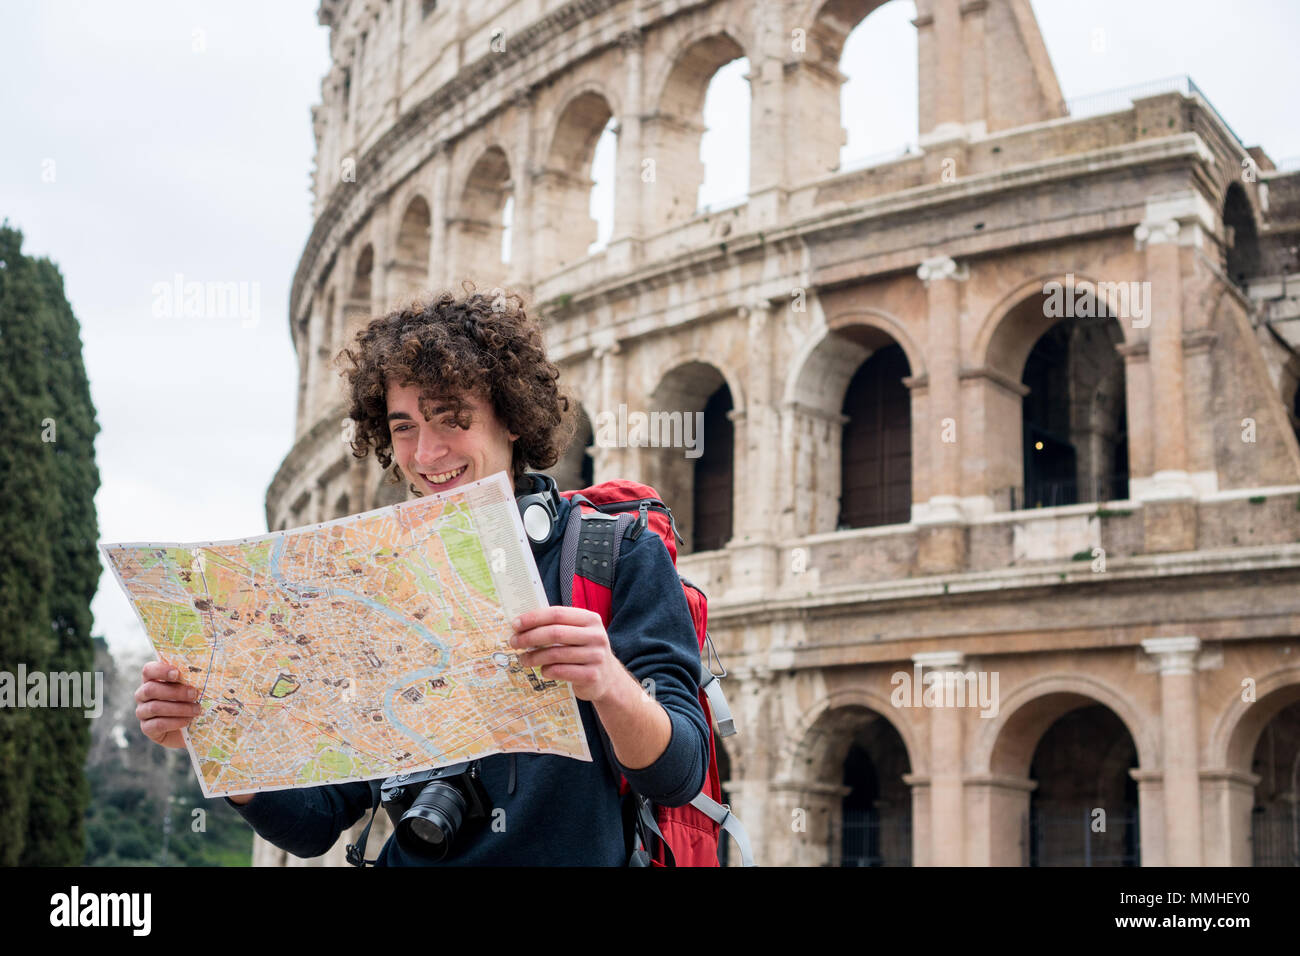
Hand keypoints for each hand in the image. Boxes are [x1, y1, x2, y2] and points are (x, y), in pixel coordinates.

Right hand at [135, 660, 202, 749]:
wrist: (184, 730)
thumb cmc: (188, 701)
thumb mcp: (189, 688)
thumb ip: (190, 679)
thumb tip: (205, 672)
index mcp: (151, 680)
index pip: (148, 670)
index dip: (160, 670)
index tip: (177, 673)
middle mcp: (142, 695)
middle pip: (151, 689)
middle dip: (176, 692)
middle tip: (194, 694)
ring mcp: (142, 712)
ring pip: (155, 707)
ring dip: (179, 708)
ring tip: (196, 710)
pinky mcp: (147, 728)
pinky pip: (158, 724)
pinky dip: (175, 722)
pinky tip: (187, 721)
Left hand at [511, 606, 627, 702]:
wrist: (607, 678)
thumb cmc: (583, 651)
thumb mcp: (577, 633)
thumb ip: (557, 625)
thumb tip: (522, 623)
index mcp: (590, 619)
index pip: (557, 613)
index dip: (534, 618)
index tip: (515, 624)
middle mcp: (596, 636)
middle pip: (555, 633)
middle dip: (529, 637)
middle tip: (514, 642)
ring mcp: (596, 656)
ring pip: (555, 654)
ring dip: (533, 657)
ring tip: (523, 659)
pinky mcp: (592, 675)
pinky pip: (560, 671)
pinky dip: (546, 670)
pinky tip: (543, 670)